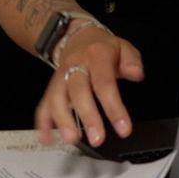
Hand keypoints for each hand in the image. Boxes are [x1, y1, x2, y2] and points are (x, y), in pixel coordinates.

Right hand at [35, 27, 144, 147]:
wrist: (77, 38)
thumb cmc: (103, 49)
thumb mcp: (124, 48)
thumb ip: (132, 61)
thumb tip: (136, 74)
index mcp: (96, 56)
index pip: (104, 83)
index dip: (113, 107)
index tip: (124, 129)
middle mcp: (75, 66)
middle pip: (78, 92)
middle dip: (87, 117)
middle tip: (97, 139)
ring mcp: (60, 77)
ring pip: (57, 98)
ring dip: (62, 120)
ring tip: (71, 139)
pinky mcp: (51, 88)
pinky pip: (43, 104)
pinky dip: (42, 123)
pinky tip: (46, 138)